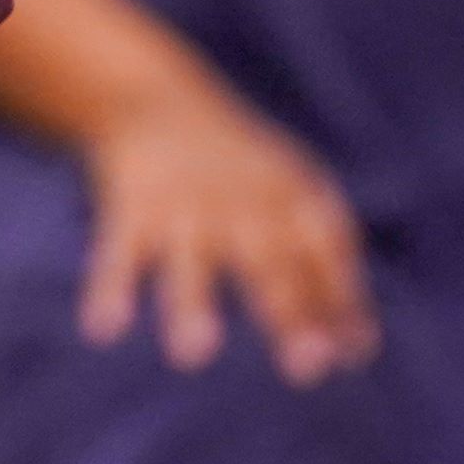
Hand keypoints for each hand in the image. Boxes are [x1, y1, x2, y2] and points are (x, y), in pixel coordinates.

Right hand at [74, 88, 374, 382]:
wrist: (153, 97)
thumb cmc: (243, 173)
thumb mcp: (291, 200)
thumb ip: (323, 273)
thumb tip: (359, 354)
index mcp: (292, 197)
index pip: (325, 251)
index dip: (341, 299)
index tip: (351, 356)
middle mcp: (242, 204)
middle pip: (269, 264)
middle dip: (288, 314)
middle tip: (306, 366)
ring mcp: (184, 208)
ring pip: (190, 264)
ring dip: (192, 306)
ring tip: (192, 353)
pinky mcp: (131, 209)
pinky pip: (119, 254)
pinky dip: (110, 289)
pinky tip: (103, 329)